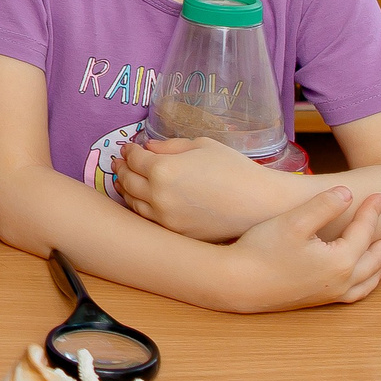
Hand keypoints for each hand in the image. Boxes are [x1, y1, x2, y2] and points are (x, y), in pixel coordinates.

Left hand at [117, 135, 289, 241]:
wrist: (261, 205)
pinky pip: (149, 220)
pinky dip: (141, 208)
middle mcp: (158, 197)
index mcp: (163, 170)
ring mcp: (166, 219)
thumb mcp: (202, 146)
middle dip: (122, 169)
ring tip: (126, 181)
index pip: (134, 159)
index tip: (129, 148)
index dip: (129, 151)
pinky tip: (143, 201)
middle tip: (120, 162)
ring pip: (133, 204)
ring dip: (126, 190)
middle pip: (128, 181)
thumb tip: (148, 148)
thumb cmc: (235, 169)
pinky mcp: (176, 234)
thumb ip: (170, 146)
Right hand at [219, 186, 380, 311]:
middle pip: (373, 260)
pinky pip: (354, 294)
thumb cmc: (263, 249)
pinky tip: (359, 280)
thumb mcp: (294, 221)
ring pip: (367, 282)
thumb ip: (323, 206)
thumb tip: (349, 194)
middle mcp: (341, 280)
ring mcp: (330, 293)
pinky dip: (366, 285)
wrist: (238, 283)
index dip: (373, 211)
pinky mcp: (317, 300)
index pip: (363, 231)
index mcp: (340, 260)